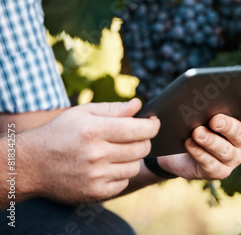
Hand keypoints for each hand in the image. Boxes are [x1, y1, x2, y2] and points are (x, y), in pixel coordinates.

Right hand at [20, 99, 158, 204]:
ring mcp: (95, 176)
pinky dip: (121, 173)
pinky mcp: (94, 192)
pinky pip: (123, 182)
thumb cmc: (59, 133)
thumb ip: (113, 108)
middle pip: (142, 148)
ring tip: (118, 151)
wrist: (30, 165)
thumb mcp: (82, 112)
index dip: (152, 125)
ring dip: (132, 158)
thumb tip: (139, 105)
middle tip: (135, 136)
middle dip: (144, 140)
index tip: (152, 123)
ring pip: (135, 166)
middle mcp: (96, 154)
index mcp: (94, 130)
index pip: (139, 129)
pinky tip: (108, 166)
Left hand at [157, 98, 240, 179]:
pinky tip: (190, 144)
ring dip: (211, 141)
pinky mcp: (219, 172)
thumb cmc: (196, 126)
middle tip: (215, 119)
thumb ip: (209, 107)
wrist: (180, 152)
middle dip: (228, 126)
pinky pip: (211, 164)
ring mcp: (233, 159)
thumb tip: (203, 98)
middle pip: (240, 134)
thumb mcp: (203, 114)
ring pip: (226, 151)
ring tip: (197, 133)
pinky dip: (199, 153)